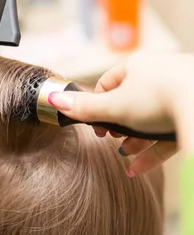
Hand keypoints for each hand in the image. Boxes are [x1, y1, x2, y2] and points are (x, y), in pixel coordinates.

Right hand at [49, 52, 193, 173]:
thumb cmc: (158, 98)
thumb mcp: (114, 107)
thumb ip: (85, 108)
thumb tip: (54, 100)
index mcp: (137, 65)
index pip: (108, 83)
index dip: (98, 106)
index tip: (95, 126)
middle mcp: (159, 74)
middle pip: (130, 103)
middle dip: (119, 126)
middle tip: (113, 140)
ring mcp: (179, 93)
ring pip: (150, 120)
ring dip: (135, 141)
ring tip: (125, 156)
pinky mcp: (192, 113)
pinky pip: (168, 133)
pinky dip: (152, 150)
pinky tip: (137, 169)